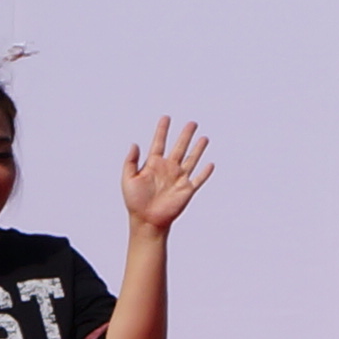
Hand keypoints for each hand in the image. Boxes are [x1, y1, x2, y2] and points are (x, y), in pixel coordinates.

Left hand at [119, 118, 214, 235]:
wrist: (146, 221)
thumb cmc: (135, 202)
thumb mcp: (128, 179)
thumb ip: (131, 161)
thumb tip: (134, 144)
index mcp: (153, 164)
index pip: (159, 143)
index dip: (162, 130)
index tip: (166, 118)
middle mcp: (168, 169)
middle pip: (179, 147)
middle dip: (185, 135)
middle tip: (192, 123)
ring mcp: (178, 179)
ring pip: (191, 160)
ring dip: (198, 149)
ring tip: (204, 138)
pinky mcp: (187, 190)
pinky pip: (198, 179)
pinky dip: (205, 172)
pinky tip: (210, 164)